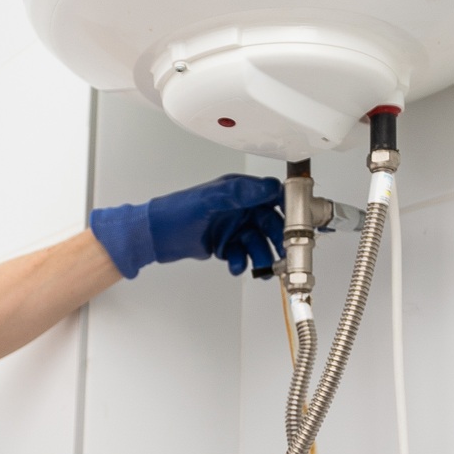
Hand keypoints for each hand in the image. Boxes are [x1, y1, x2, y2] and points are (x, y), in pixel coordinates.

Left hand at [87, 174, 283, 279]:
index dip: (288, 208)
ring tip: (262, 266)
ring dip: (262, 254)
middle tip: (283, 253)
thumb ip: (240, 193)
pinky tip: (234, 265)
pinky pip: (243, 255)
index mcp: (240, 191)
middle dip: (278, 239)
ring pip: (258, 242)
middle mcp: (240, 208)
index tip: (298, 223)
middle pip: (271, 223)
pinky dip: (242, 262)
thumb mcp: (210, 198)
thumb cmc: (177, 212)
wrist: (155, 236)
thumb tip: (269, 187)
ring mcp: (233, 227)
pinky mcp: (225, 245)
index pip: (274, 196)